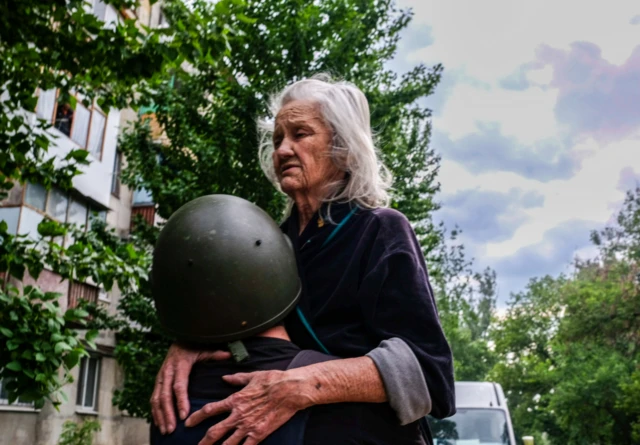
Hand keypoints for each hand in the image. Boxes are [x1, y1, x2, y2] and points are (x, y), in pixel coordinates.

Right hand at [151, 343, 230, 433]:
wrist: (178, 340)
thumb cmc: (194, 346)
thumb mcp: (204, 348)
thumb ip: (215, 354)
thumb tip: (229, 355)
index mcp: (179, 364)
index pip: (179, 385)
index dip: (180, 401)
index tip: (184, 415)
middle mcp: (167, 372)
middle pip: (165, 395)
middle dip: (168, 413)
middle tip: (172, 429)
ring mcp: (161, 377)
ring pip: (157, 398)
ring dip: (160, 415)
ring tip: (166, 430)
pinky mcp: (158, 381)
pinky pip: (153, 398)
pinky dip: (155, 412)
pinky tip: (159, 423)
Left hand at [185, 370, 311, 444]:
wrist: (290, 390)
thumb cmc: (273, 380)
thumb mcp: (252, 376)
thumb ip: (236, 379)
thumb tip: (224, 378)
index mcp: (235, 400)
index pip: (210, 410)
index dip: (196, 417)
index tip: (188, 423)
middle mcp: (238, 415)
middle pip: (214, 431)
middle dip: (203, 442)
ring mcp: (248, 426)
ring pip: (227, 443)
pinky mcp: (259, 434)